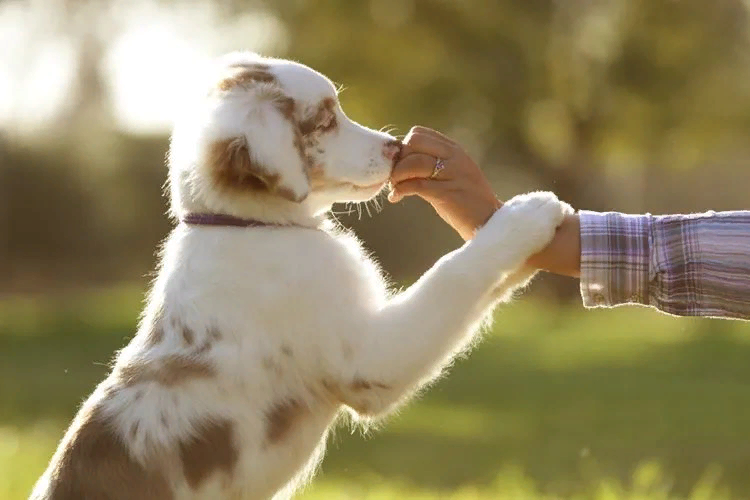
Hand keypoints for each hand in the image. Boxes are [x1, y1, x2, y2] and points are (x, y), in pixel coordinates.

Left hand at [389, 126, 501, 240]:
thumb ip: (432, 164)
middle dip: (399, 160)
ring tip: (395, 188)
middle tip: (396, 178)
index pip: (419, 133)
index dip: (404, 148)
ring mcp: (452, 174)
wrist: (489, 222)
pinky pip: (415, 185)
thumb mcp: (452, 174)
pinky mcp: (447, 193)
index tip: (400, 164)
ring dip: (397, 176)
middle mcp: (454, 157)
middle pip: (414, 143)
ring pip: (413, 163)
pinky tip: (396, 198)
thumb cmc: (465, 202)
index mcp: (454, 150)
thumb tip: (400, 162)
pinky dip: (400, 190)